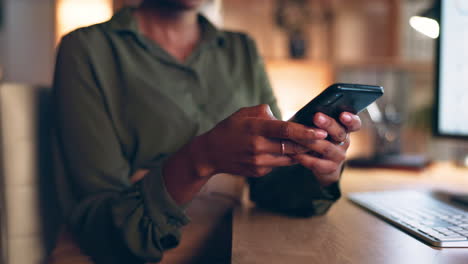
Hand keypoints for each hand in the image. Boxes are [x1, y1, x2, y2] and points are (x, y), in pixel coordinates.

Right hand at [190, 104, 327, 177]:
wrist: (211, 154)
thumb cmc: (229, 129)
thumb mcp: (244, 113)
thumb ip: (265, 113)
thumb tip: (285, 119)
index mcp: (255, 128)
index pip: (285, 130)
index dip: (305, 132)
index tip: (321, 131)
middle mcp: (258, 147)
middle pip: (291, 146)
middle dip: (311, 144)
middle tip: (326, 139)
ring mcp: (258, 162)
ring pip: (289, 158)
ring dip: (302, 152)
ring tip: (315, 146)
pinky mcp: (259, 172)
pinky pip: (279, 164)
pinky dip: (286, 158)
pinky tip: (291, 152)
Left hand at [292, 112, 361, 185]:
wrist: (322, 165)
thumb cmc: (319, 140)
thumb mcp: (321, 129)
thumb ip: (318, 121)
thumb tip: (307, 111)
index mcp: (344, 129)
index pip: (354, 124)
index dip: (351, 119)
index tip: (343, 115)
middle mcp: (344, 142)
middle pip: (340, 133)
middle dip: (328, 124)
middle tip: (316, 116)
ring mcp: (339, 156)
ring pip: (327, 148)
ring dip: (311, 141)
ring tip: (297, 135)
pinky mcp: (330, 168)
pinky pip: (317, 163)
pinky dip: (304, 158)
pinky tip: (295, 154)